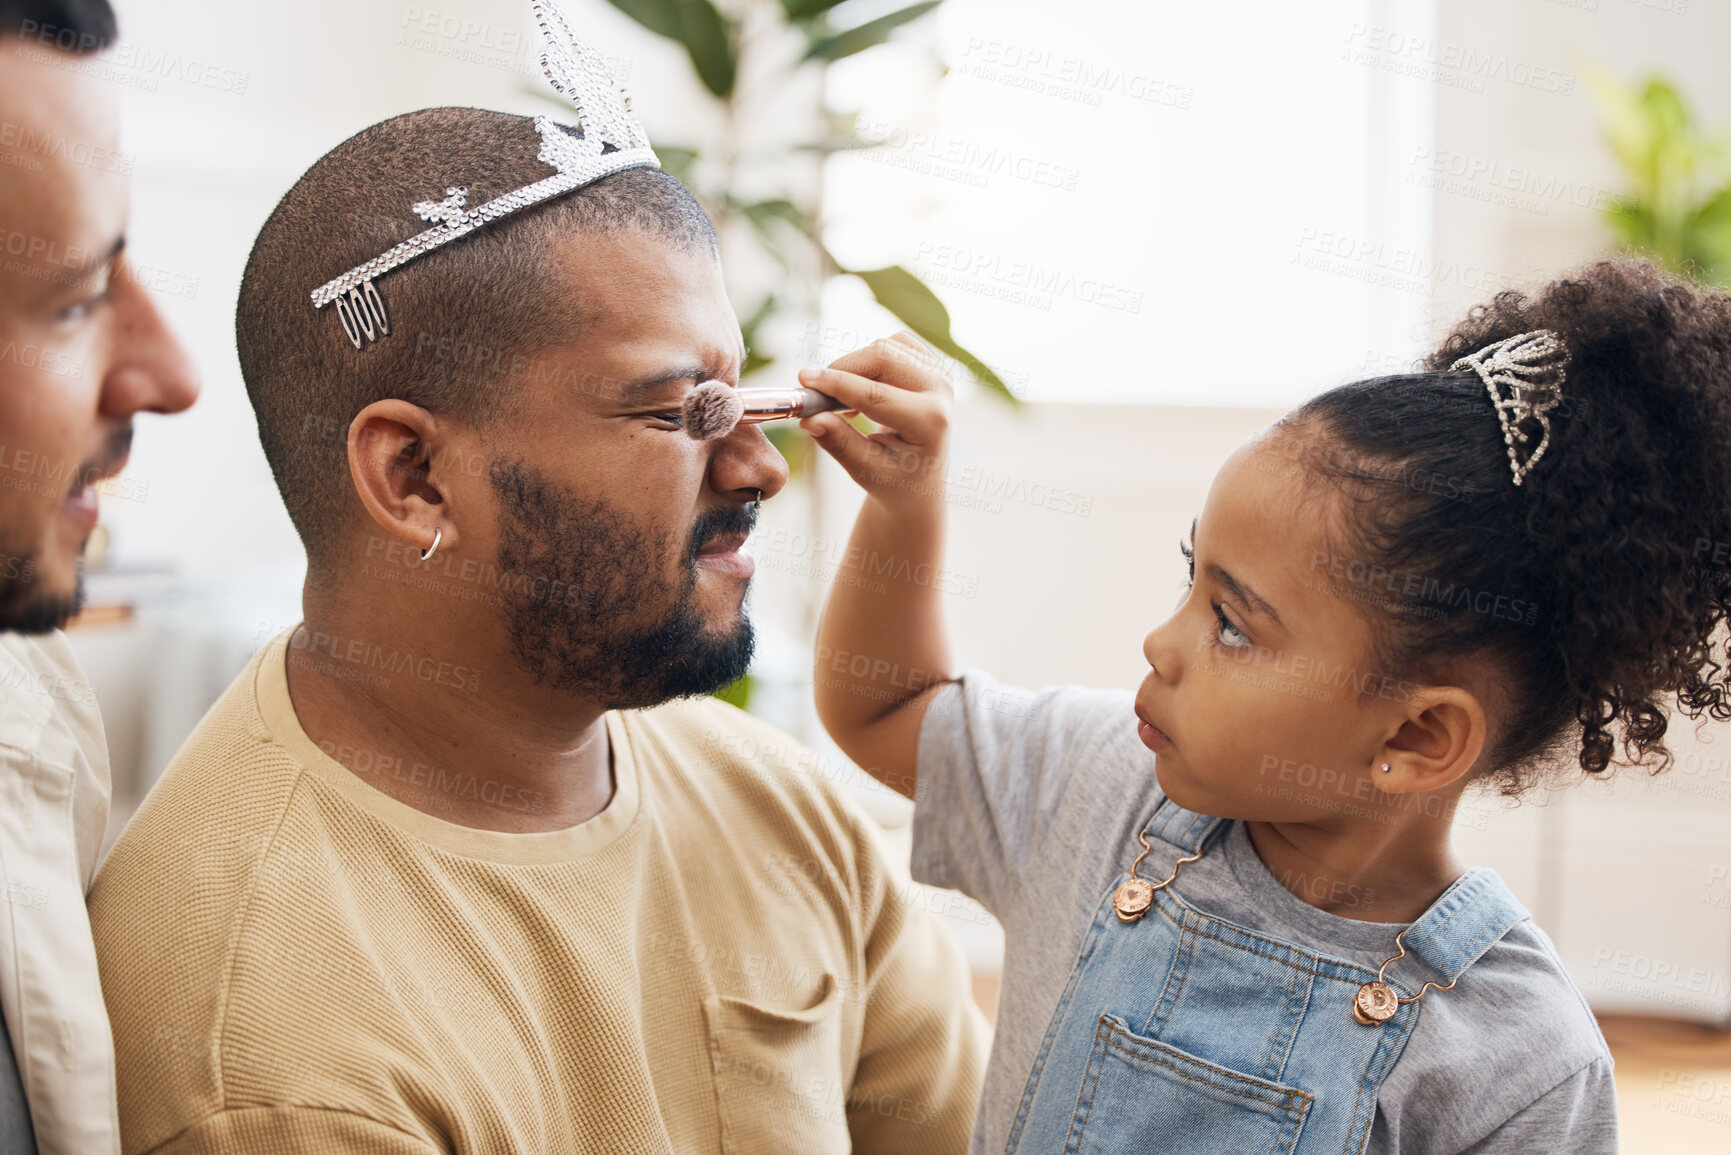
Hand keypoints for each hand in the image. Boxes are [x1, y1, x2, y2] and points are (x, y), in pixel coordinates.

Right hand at [798, 332, 952, 516]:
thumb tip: (809, 419)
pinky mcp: (932, 363)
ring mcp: (940, 373)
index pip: (876, 394)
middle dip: (842, 369)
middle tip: (816, 394)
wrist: (920, 479)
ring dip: (854, 368)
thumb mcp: (865, 470)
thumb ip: (840, 443)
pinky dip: (868, 361)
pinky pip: (892, 344)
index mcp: (931, 422)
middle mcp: (941, 391)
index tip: (803, 379)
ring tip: (845, 403)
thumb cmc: (894, 480)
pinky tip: (863, 389)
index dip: (836, 384)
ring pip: (884, 347)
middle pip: (882, 356)